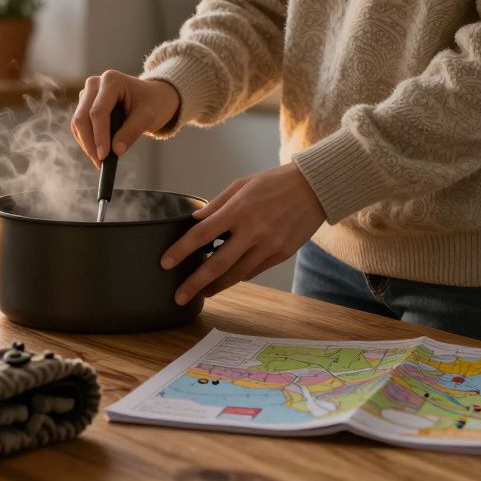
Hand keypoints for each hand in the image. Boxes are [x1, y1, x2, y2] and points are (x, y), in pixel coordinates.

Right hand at [70, 70, 180, 166]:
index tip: (103, 156)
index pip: (98, 112)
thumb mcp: (148, 117)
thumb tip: (116, 151)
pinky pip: (79, 126)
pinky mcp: (85, 105)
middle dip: (89, 143)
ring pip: (78, 123)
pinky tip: (97, 153)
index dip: (99, 136)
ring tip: (100, 161)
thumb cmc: (153, 103)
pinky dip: (86, 141)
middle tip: (99, 163)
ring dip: (86, 144)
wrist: (153, 97)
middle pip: (82, 117)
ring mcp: (88, 94)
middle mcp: (95, 84)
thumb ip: (131, 132)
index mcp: (111, 81)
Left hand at [161, 163, 325, 303]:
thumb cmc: (274, 183)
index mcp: (239, 210)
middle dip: (195, 283)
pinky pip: (253, 271)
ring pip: (236, 275)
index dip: (181, 250)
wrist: (315, 188)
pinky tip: (227, 278)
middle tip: (179, 296)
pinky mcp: (282, 255)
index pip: (202, 234)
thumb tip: (194, 221)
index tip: (165, 263)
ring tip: (201, 293)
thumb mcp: (241, 185)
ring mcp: (269, 246)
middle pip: (217, 264)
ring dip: (216, 287)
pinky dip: (238, 276)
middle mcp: (253, 231)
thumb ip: (217, 206)